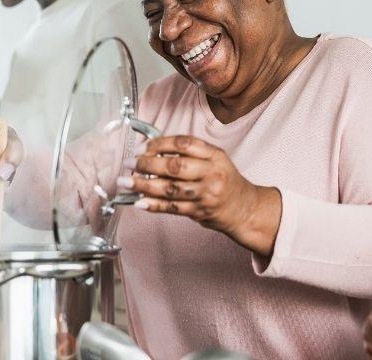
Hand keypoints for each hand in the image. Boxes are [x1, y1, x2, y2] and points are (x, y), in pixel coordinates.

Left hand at [119, 135, 281, 255]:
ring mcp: (205, 194)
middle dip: (147, 163)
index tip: (142, 147)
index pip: (184, 143)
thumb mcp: (215, 159)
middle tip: (130, 163)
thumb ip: (190, 153)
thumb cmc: (225, 180)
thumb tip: (152, 149)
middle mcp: (211, 173)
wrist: (245, 209)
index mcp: (215, 155)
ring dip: (144, 185)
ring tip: (126, 182)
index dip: (159, 143)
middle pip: (175, 166)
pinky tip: (139, 201)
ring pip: (170, 188)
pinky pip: (172, 207)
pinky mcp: (199, 212)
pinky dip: (153, 204)